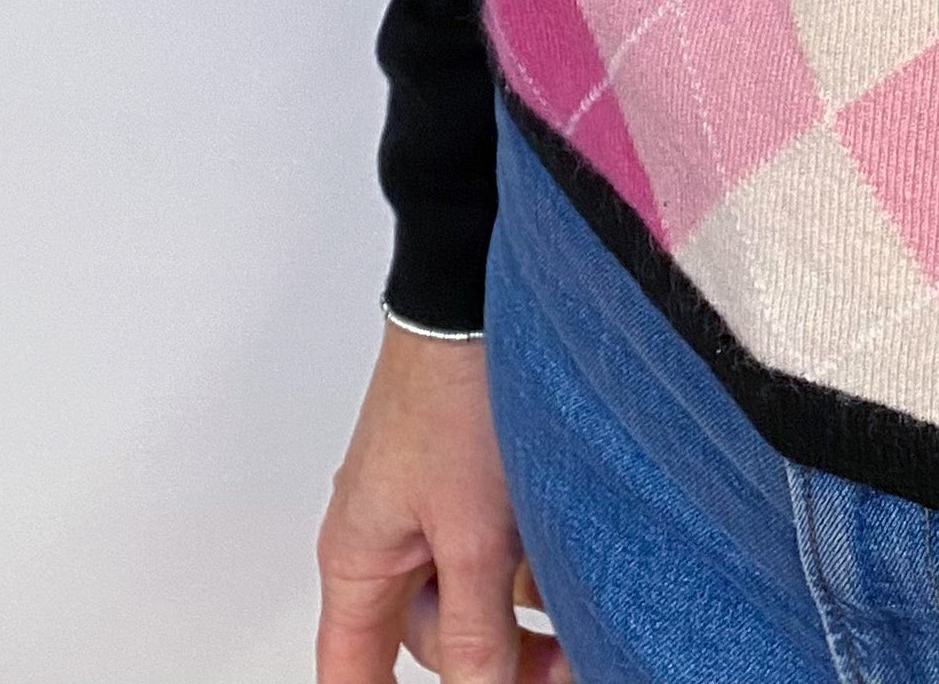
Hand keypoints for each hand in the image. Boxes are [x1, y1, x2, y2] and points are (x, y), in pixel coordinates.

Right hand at [315, 321, 567, 683]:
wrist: (482, 291)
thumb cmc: (456, 394)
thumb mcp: (474, 535)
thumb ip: (477, 628)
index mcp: (359, 562)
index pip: (352, 673)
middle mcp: (388, 538)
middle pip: (431, 638)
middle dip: (495, 665)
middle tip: (565, 668)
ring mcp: (433, 504)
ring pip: (475, 590)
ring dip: (525, 613)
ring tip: (586, 621)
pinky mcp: (476, 474)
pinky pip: (499, 543)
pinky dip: (536, 560)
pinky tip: (584, 565)